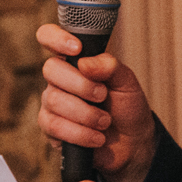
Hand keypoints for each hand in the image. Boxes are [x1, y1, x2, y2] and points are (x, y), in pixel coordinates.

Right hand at [36, 23, 157, 181]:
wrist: (132, 144)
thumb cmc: (127, 107)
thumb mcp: (127, 82)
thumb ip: (109, 66)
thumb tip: (84, 63)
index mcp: (75, 61)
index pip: (49, 37)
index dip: (56, 38)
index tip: (77, 49)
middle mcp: (59, 79)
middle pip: (51, 69)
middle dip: (81, 85)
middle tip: (103, 95)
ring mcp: (52, 103)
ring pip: (54, 100)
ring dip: (86, 113)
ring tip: (105, 121)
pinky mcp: (51, 129)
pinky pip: (54, 126)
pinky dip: (80, 133)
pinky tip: (97, 137)